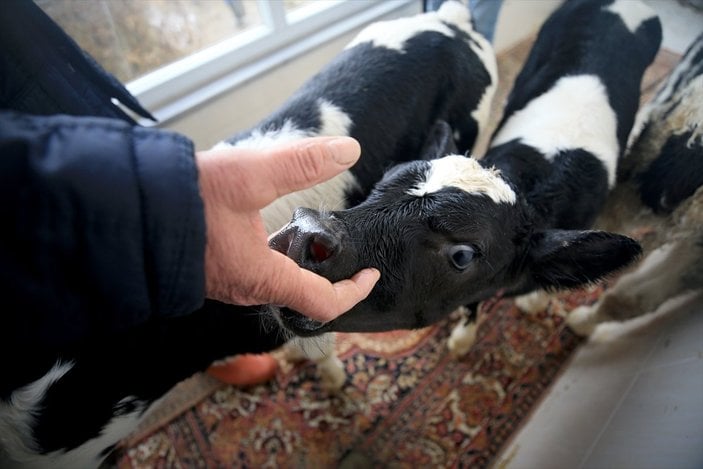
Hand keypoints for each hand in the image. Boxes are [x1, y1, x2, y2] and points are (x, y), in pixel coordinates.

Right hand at [196, 136, 379, 321]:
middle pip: (301, 294)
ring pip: (274, 281)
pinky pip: (251, 271)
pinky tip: (263, 226)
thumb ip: (300, 163)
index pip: (323, 303)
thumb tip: (347, 151)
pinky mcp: (209, 270)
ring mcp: (225, 283)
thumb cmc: (180, 200)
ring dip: (297, 264)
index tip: (370, 273)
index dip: (354, 291)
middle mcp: (245, 289)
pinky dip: (271, 256)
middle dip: (327, 276)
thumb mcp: (248, 175)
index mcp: (262, 277)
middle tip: (343, 251)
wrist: (120, 210)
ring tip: (309, 235)